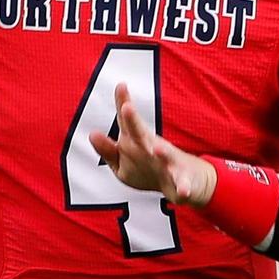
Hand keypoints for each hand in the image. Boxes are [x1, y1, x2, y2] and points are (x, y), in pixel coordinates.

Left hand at [89, 83, 217, 207]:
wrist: (187, 183)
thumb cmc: (150, 166)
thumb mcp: (125, 160)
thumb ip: (108, 149)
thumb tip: (92, 134)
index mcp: (138, 142)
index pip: (127, 122)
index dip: (123, 104)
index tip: (120, 85)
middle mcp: (154, 148)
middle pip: (142, 134)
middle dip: (135, 122)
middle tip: (126, 108)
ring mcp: (170, 164)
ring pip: (166, 157)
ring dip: (163, 154)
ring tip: (158, 150)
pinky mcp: (182, 181)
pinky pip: (183, 185)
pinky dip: (184, 188)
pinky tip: (183, 193)